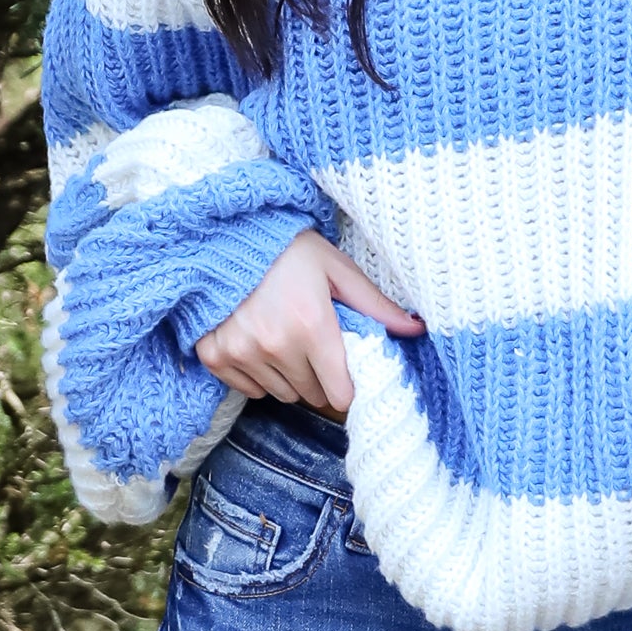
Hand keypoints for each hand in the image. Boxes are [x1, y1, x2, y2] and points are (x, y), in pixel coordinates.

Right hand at [195, 228, 421, 416]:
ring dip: (289, 378)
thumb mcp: (337, 270)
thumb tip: (416, 329)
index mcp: (311, 325)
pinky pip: (249, 390)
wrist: (226, 235)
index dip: (346, 386)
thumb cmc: (288, 250)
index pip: (339, 393)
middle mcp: (275, 345)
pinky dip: (258, 375)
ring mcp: (241, 352)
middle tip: (314, 348)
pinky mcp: (215, 356)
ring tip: (285, 342)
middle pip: (311, 395)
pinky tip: (258, 344)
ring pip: (280, 394)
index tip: (345, 373)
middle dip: (319, 379)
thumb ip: (376, 305)